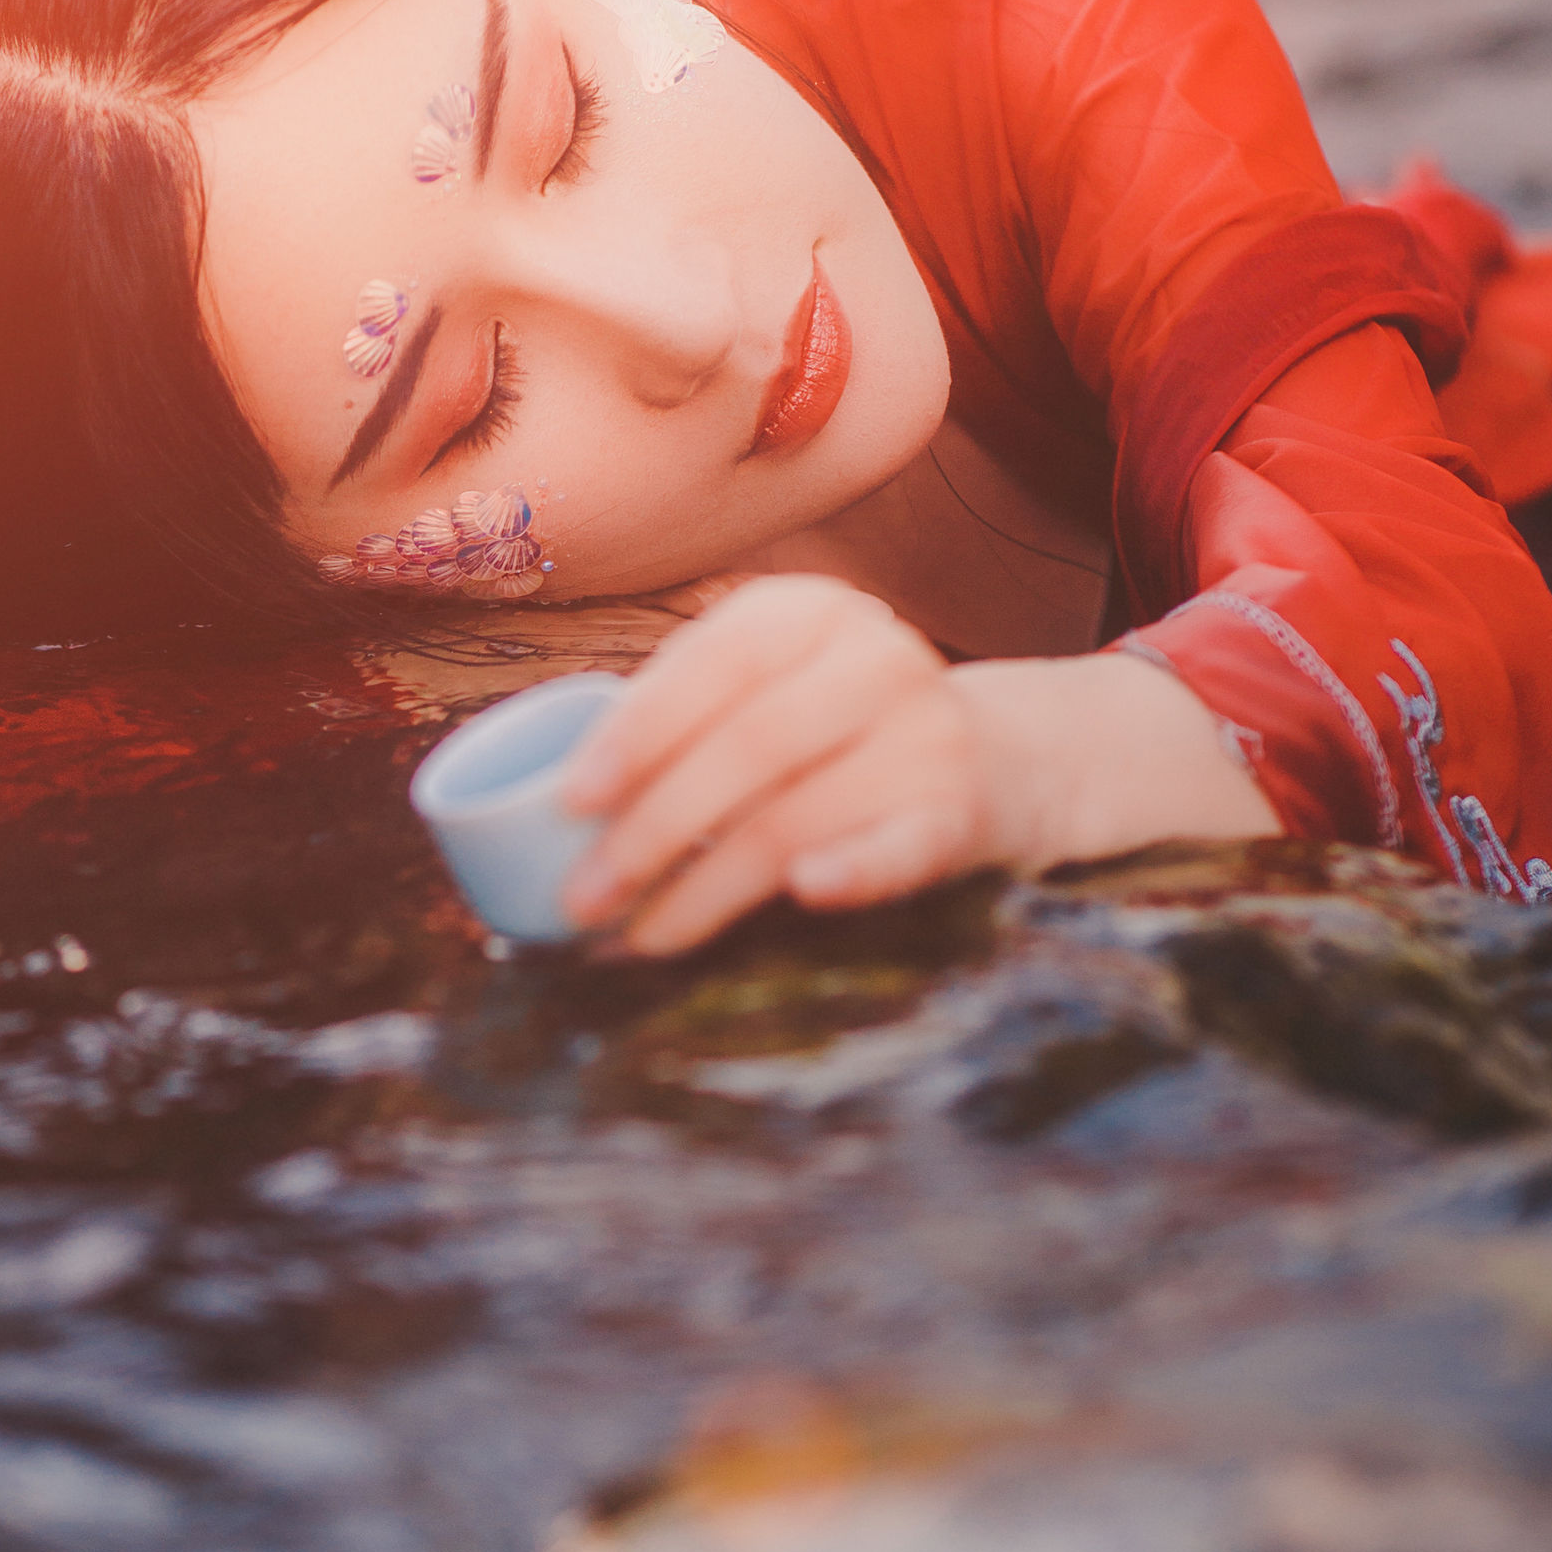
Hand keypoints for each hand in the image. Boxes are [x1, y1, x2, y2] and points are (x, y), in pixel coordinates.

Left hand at [556, 574, 1278, 955]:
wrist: (1004, 759)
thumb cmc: (840, 734)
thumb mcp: (774, 687)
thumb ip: (687, 713)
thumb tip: (547, 804)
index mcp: (809, 612)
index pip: (708, 668)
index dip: (633, 736)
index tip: (569, 804)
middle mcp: (874, 657)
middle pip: (741, 751)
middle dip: (648, 834)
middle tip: (582, 900)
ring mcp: (927, 731)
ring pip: (791, 817)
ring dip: (702, 891)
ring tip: (636, 939)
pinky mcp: (962, 811)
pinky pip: (898, 847)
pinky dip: (850, 868)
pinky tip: (802, 893)